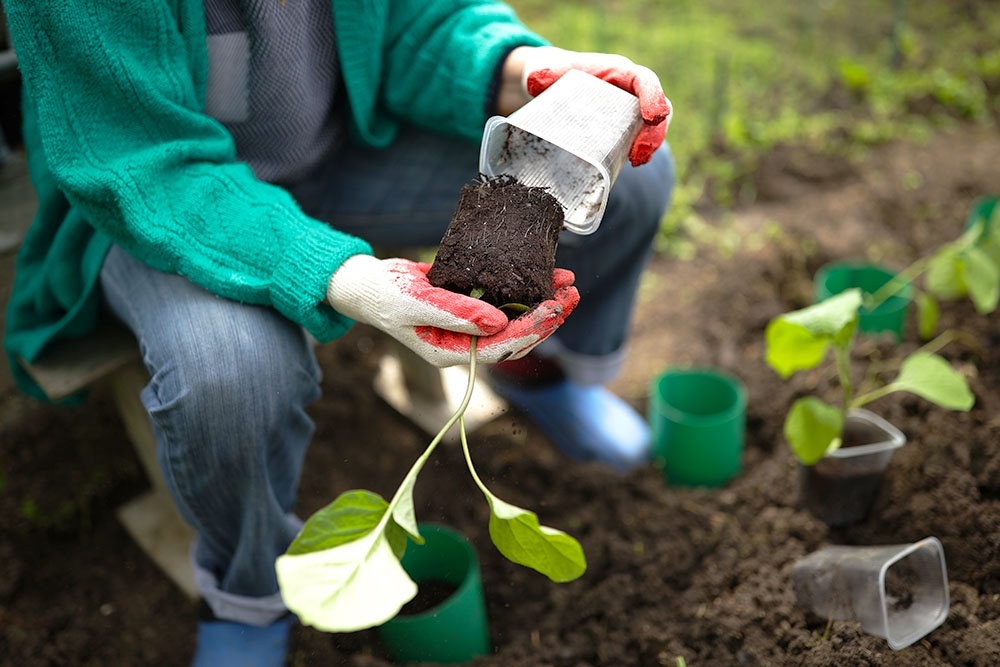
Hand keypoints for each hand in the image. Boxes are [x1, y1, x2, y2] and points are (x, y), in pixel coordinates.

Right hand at [326, 255, 579, 366]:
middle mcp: (467, 342)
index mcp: (453, 351)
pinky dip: (526, 288)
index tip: (553, 310)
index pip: (501, 347)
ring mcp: (470, 325)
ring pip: (516, 319)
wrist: (367, 285)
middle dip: (547, 317)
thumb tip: (498, 323)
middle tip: (573, 293)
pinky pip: (505, 301)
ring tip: (569, 283)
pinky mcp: (471, 306)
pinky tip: (547, 274)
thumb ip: (455, 313)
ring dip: (543, 302)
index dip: (531, 329)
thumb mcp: (415, 302)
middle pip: (517, 336)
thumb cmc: (384, 296)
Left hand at [516, 46, 671, 166]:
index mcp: (618, 71)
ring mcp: (628, 111)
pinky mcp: (622, 129)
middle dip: (654, 133)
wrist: (547, 85)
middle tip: (639, 155)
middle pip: (658, 108)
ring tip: (635, 161)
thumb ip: (542, 73)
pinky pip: (639, 140)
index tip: (653, 117)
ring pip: (652, 127)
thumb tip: (535, 82)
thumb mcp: (545, 70)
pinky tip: (628, 165)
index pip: (645, 81)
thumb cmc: (551, 72)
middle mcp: (629, 90)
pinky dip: (638, 152)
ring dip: (649, 146)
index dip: (654, 98)